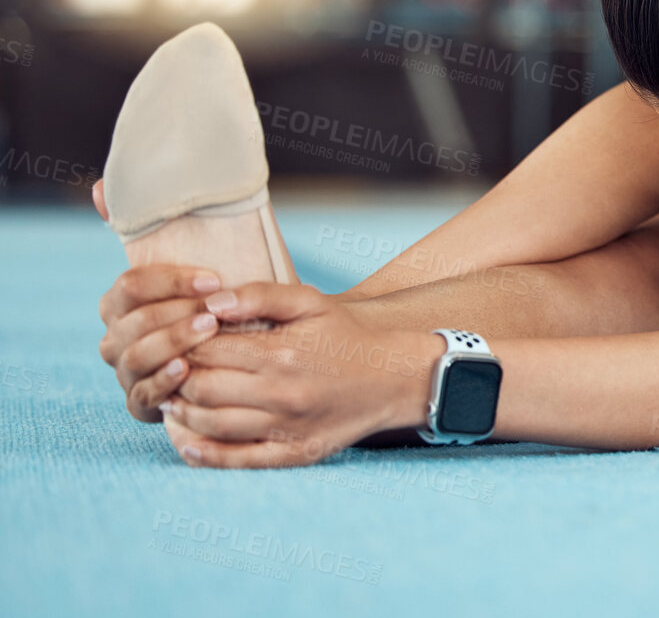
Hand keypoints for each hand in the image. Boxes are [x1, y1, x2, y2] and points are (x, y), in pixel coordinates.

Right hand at [93, 178, 222, 421]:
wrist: (239, 347)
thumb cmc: (211, 301)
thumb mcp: (192, 262)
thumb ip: (148, 225)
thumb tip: (100, 188)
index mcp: (120, 303)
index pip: (130, 286)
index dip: (170, 281)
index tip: (214, 278)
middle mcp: (117, 338)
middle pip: (133, 323)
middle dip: (176, 312)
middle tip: (217, 308)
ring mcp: (127, 372)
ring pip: (136, 357)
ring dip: (173, 342)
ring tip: (209, 330)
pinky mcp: (143, 404)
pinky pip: (143, 397)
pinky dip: (164, 382)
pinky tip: (187, 369)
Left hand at [160, 283, 440, 468]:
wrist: (392, 378)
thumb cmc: (345, 336)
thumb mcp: (310, 302)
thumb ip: (259, 295)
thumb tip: (210, 302)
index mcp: (280, 353)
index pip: (206, 350)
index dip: (181, 342)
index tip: (176, 338)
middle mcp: (280, 394)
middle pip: (200, 389)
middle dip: (175, 377)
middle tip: (168, 369)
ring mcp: (286, 428)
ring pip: (210, 425)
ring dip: (181, 413)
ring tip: (174, 398)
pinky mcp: (293, 454)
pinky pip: (236, 461)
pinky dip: (203, 454)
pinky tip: (186, 441)